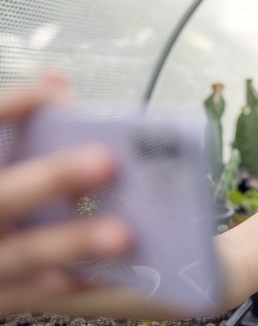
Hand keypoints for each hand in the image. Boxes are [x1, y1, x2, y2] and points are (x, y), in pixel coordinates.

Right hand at [0, 72, 131, 312]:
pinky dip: (82, 283)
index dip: (14, 109)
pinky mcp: (1, 298)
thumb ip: (25, 123)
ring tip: (123, 233)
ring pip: (27, 252)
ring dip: (75, 241)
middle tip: (106, 162)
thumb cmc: (2, 200)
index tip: (56, 97)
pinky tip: (120, 272)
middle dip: (54, 177)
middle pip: (6, 196)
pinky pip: (42, 294)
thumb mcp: (6, 161)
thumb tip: (57, 83)